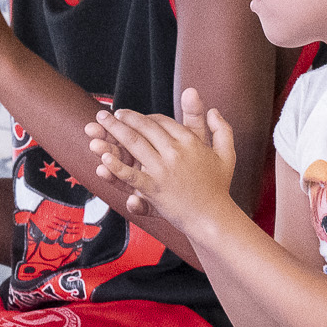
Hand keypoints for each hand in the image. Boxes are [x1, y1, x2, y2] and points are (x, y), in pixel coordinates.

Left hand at [88, 92, 238, 229]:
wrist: (213, 217)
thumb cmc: (218, 187)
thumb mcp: (227, 154)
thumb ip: (222, 129)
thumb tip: (214, 109)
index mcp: (190, 141)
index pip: (162, 122)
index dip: (145, 117)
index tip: (135, 117)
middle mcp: (175, 152)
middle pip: (144, 128)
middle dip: (123, 118)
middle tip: (109, 114)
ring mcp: (163, 170)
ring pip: (134, 144)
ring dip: (114, 131)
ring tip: (99, 124)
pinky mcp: (154, 189)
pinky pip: (131, 176)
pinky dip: (117, 167)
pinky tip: (104, 159)